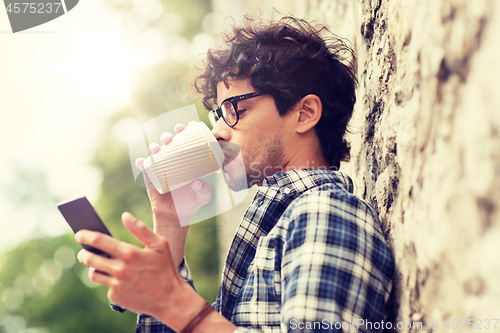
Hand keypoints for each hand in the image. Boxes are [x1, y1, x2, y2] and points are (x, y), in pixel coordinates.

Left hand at [75, 212, 205, 330]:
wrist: (170, 299)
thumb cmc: (166, 268)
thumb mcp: (159, 245)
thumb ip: (141, 229)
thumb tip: (125, 216)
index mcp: (130, 254)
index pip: (100, 241)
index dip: (86, 236)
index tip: (79, 234)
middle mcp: (120, 270)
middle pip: (90, 259)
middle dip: (83, 253)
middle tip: (83, 252)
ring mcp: (116, 285)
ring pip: (94, 274)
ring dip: (94, 269)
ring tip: (100, 265)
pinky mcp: (116, 297)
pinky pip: (106, 287)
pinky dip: (110, 282)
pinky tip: (120, 281)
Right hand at [136, 124, 212, 225]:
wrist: (176, 216)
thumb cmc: (191, 202)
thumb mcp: (202, 196)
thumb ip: (204, 191)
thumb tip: (197, 183)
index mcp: (186, 161)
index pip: (184, 142)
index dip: (182, 132)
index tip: (182, 127)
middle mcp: (172, 162)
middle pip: (168, 144)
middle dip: (167, 137)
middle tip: (169, 138)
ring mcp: (160, 168)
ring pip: (155, 153)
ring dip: (154, 147)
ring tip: (156, 149)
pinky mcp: (150, 178)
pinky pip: (144, 168)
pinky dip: (141, 163)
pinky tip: (141, 161)